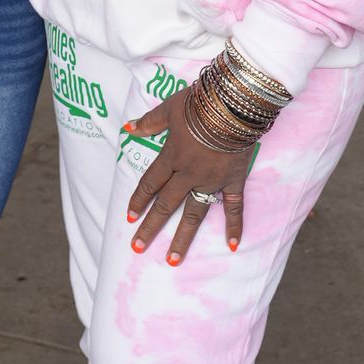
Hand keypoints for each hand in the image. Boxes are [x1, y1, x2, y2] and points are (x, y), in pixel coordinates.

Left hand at [122, 86, 250, 264]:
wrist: (234, 104)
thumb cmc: (199, 102)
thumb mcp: (169, 108)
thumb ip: (149, 122)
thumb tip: (128, 128)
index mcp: (171, 157)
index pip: (150, 184)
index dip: (138, 201)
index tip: (129, 218)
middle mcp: (188, 174)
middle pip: (166, 204)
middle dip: (150, 227)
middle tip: (138, 247)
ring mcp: (212, 181)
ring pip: (194, 213)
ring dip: (182, 238)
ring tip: (172, 260)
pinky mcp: (234, 181)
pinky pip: (234, 207)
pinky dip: (234, 226)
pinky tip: (232, 246)